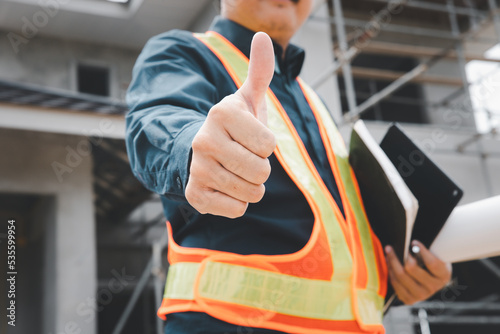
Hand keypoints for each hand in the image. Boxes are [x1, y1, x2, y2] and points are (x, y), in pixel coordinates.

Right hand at [185, 32, 275, 217]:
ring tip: (236, 171)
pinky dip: (238, 202)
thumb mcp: (247, 99)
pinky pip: (237, 209)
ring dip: (251, 186)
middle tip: (245, 158)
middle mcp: (204, 140)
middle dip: (261, 168)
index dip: (266, 144)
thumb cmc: (234, 127)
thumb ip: (259, 71)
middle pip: (262, 171)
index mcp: (221, 113)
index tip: (250, 137)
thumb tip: (261, 37)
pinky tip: (225, 187)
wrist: (199, 152)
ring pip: (252, 192)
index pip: (270, 144)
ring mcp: (197, 169)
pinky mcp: (195, 195)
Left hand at [385, 240, 451, 304]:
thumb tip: (412, 243)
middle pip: (412, 269)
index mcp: (443, 275)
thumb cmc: (430, 262)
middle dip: (399, 256)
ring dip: (392, 263)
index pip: (432, 263)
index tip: (413, 241)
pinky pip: (396, 284)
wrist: (429, 279)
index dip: (422, 251)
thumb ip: (426, 250)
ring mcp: (422, 295)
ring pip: (401, 276)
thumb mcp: (435, 255)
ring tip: (387, 252)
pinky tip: (388, 263)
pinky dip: (390, 272)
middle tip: (390, 247)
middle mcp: (434, 287)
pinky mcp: (410, 300)